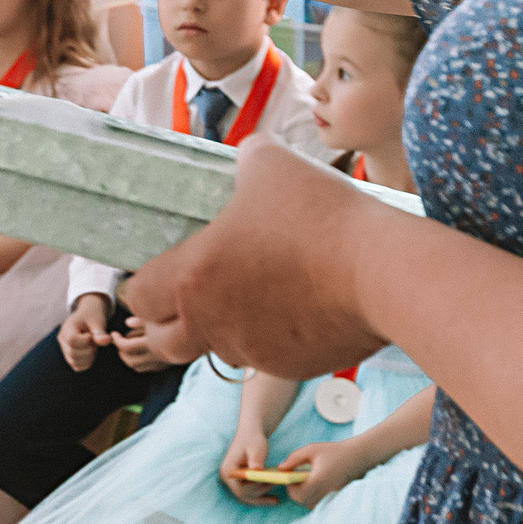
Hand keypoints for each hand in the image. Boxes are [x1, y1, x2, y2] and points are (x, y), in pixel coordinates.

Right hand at [58, 293, 111, 373]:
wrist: (89, 315)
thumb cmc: (92, 316)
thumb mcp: (97, 320)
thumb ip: (100, 331)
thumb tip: (107, 341)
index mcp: (67, 327)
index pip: (72, 340)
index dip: (85, 340)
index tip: (90, 334)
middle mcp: (62, 339)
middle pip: (72, 353)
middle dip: (88, 350)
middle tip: (95, 341)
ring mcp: (64, 349)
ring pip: (74, 362)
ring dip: (88, 357)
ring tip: (92, 346)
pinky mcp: (69, 356)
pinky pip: (77, 366)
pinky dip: (86, 363)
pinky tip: (91, 353)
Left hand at [105, 315, 175, 373]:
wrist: (201, 332)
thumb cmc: (178, 319)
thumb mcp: (159, 315)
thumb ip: (142, 319)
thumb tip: (127, 323)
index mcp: (152, 342)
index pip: (127, 346)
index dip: (117, 341)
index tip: (113, 334)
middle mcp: (157, 355)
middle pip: (130, 361)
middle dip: (121, 352)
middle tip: (118, 342)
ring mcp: (162, 361)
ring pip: (138, 367)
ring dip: (129, 358)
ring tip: (127, 346)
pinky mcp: (167, 364)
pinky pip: (148, 368)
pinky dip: (140, 362)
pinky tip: (140, 352)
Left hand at [123, 134, 387, 377]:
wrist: (384, 274)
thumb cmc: (320, 214)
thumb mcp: (270, 163)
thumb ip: (246, 160)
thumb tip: (248, 157)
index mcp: (193, 278)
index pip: (138, 297)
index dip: (139, 286)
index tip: (150, 274)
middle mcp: (214, 325)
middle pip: (164, 342)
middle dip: (164, 324)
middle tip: (185, 298)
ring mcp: (254, 351)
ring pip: (221, 348)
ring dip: (223, 328)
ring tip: (254, 290)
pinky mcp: (294, 366)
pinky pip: (269, 355)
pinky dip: (273, 336)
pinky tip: (298, 304)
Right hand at [220, 426, 281, 504]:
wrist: (250, 434)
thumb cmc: (253, 439)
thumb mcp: (256, 447)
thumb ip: (256, 459)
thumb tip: (256, 470)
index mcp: (229, 470)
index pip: (240, 488)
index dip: (255, 488)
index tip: (269, 482)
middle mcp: (228, 478)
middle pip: (244, 495)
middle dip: (260, 493)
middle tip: (275, 486)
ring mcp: (234, 481)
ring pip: (247, 497)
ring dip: (262, 499)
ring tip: (276, 500)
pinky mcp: (241, 482)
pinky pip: (250, 494)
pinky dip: (261, 498)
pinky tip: (274, 500)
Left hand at [278, 436, 370, 509]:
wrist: (358, 457)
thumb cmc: (334, 451)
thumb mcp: (311, 449)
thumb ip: (293, 458)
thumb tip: (280, 469)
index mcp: (318, 480)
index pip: (297, 494)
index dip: (289, 486)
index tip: (289, 476)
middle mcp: (325, 492)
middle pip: (301, 501)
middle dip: (294, 491)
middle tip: (295, 477)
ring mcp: (331, 497)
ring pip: (309, 504)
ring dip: (303, 495)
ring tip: (304, 480)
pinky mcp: (334, 499)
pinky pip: (317, 503)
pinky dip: (311, 497)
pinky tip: (313, 484)